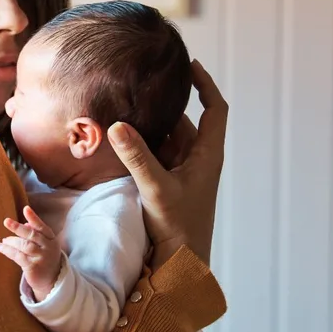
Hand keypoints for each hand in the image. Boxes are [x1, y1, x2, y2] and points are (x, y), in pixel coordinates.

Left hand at [0, 206, 61, 300]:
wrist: (51, 280)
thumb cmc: (44, 258)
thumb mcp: (44, 245)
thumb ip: (36, 234)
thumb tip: (25, 223)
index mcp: (51, 240)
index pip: (42, 227)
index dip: (34, 218)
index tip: (25, 209)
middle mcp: (48, 248)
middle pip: (32, 235)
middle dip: (18, 228)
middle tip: (6, 221)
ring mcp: (41, 258)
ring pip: (24, 245)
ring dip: (11, 241)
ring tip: (4, 240)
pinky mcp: (33, 267)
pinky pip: (18, 256)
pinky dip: (7, 250)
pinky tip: (0, 247)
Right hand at [108, 60, 227, 267]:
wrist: (180, 266)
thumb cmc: (179, 229)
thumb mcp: (156, 188)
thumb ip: (137, 156)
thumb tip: (117, 124)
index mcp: (206, 155)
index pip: (215, 110)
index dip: (205, 85)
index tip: (190, 65)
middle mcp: (196, 160)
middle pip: (183, 121)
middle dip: (165, 104)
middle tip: (140, 84)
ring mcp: (181, 173)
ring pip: (166, 139)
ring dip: (149, 125)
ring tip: (125, 105)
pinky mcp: (166, 185)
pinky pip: (154, 155)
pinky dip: (140, 144)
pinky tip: (119, 138)